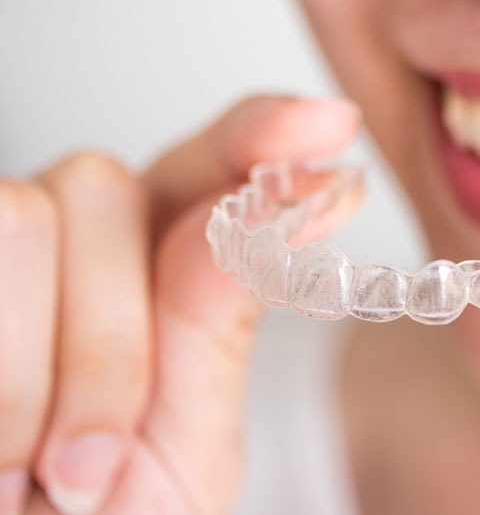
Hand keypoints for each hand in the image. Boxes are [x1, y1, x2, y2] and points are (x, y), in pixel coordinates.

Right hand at [0, 96, 359, 513]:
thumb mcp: (180, 449)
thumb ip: (214, 330)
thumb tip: (281, 205)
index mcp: (155, 278)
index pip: (207, 173)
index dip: (259, 134)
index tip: (328, 125)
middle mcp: (72, 251)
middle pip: (101, 180)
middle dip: (109, 336)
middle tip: (91, 464)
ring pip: (26, 216)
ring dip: (38, 375)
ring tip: (26, 474)